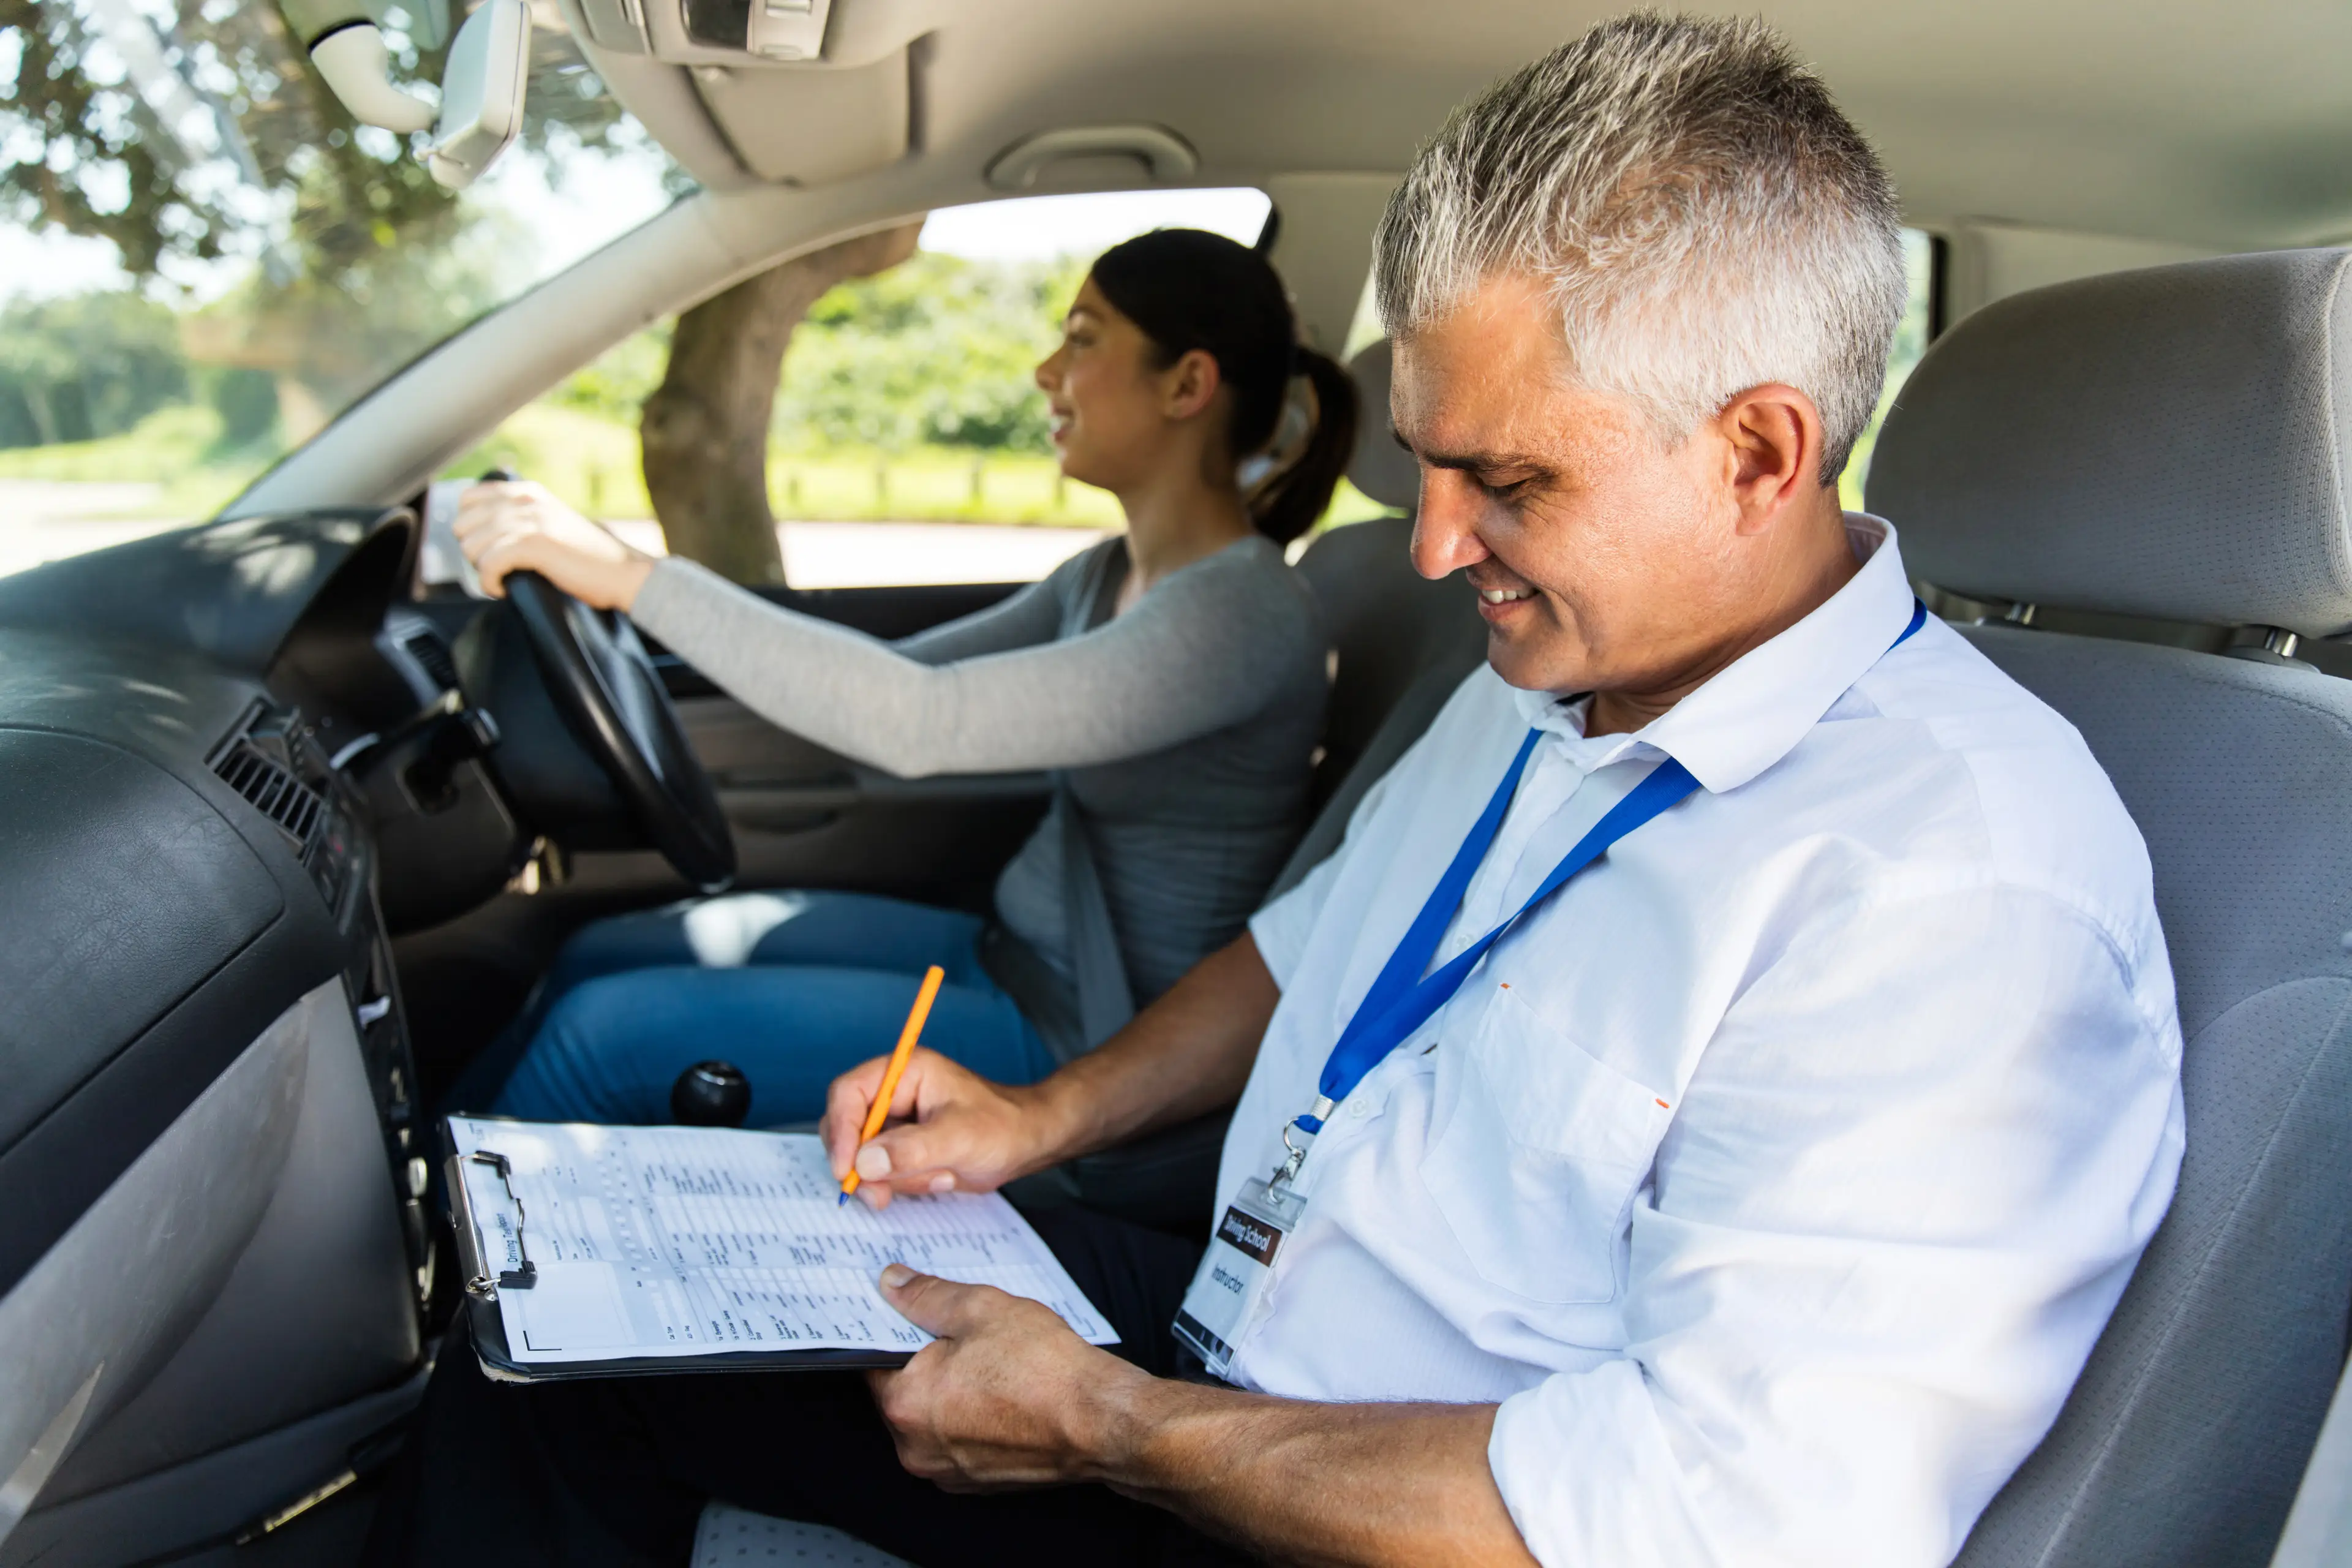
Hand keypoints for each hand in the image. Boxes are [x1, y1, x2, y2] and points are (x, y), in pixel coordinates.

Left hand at [454, 479, 654, 608]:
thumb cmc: (591, 559)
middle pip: (463, 526)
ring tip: (507, 578)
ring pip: (472, 547)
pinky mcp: (533, 544)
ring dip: (484, 569)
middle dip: (475, 552)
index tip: (491, 549)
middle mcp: (525, 500)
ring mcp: (529, 520)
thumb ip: (521, 518)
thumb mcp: (552, 524)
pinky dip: (490, 583)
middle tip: (500, 568)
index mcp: (527, 492)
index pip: (467, 500)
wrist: (625, 574)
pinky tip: (505, 589)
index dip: (472, 530)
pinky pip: (488, 565)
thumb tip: (478, 532)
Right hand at [820, 1048, 1066, 1209]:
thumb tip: (864, 1163)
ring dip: (896, 1178)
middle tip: (880, 1195)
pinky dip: (906, 1184)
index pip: (848, 1094)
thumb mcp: (959, 1137)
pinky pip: (883, 1173)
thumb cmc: (1002, 1126)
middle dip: (864, 1166)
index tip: (845, 1169)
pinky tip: (941, 1178)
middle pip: (847, 1128)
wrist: (1026, 1144)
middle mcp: (893, 1094)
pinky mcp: (902, 1148)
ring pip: (863, 1158)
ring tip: (941, 1175)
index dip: (840, 1130)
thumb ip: (911, 1149)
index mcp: (904, 1072)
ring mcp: (896, 1123)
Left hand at [867, 1266, 1142, 1489]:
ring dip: (951, 1391)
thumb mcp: (981, 1308)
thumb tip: (893, 1285)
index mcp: (905, 1404)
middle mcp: (916, 1448)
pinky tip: (1004, 1392)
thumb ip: (927, 1296)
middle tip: (964, 1333)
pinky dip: (973, 1418)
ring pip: (933, 1418)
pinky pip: (960, 1441)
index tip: (910, 1312)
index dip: (893, 1329)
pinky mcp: (978, 1483)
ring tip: (992, 1361)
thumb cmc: (1046, 1370)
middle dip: (927, 1361)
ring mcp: (948, 1472)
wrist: (1100, 1422)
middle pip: (903, 1391)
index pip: (872, 1359)